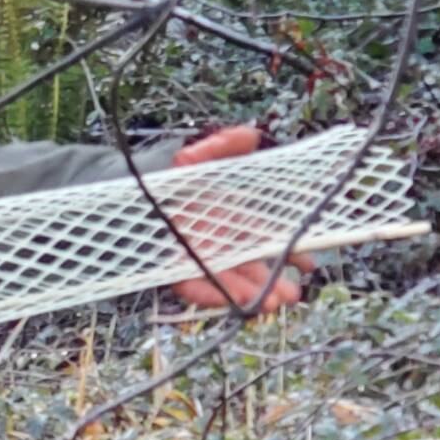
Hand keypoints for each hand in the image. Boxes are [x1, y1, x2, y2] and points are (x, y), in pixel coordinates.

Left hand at [167, 125, 314, 312]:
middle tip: (290, 296)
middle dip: (271, 285)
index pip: (266, 243)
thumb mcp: (202, 156)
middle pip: (249, 269)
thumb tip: (249, 135)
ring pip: (226, 282)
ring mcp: (196, 257)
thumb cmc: (172, 173)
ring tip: (269, 304)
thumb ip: (226, 144)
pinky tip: (231, 302)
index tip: (307, 266)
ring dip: (248, 294)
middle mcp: (218, 243)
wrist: (132, 185)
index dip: (289, 254)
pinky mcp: (171, 267)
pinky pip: (191, 286)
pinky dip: (209, 295)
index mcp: (233, 222)